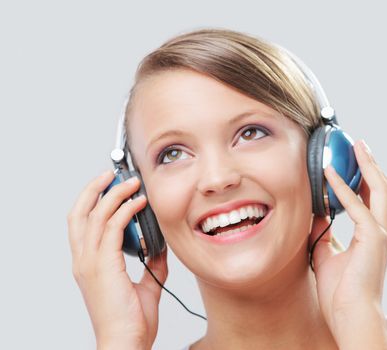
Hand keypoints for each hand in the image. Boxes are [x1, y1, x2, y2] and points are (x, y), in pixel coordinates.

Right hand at [67, 170, 167, 349]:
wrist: (126, 342)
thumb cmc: (130, 321)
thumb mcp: (144, 286)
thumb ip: (151, 265)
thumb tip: (160, 248)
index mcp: (89, 264)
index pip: (82, 224)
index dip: (93, 201)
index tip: (109, 186)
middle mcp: (84, 260)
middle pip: (79, 213)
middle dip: (94, 189)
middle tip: (111, 174)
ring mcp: (91, 262)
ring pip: (95, 215)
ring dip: (114, 194)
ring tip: (132, 182)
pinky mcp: (104, 265)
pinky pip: (112, 227)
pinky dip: (125, 210)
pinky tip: (138, 202)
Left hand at [309, 140, 386, 343]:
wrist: (350, 316)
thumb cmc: (341, 292)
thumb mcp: (327, 254)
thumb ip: (324, 233)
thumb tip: (316, 214)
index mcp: (374, 236)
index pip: (376, 199)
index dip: (368, 178)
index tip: (357, 161)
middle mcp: (383, 232)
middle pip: (386, 189)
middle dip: (374, 165)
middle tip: (361, 146)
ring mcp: (381, 234)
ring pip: (383, 190)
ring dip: (369, 167)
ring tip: (358, 148)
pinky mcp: (372, 239)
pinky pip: (358, 206)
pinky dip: (344, 188)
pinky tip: (330, 174)